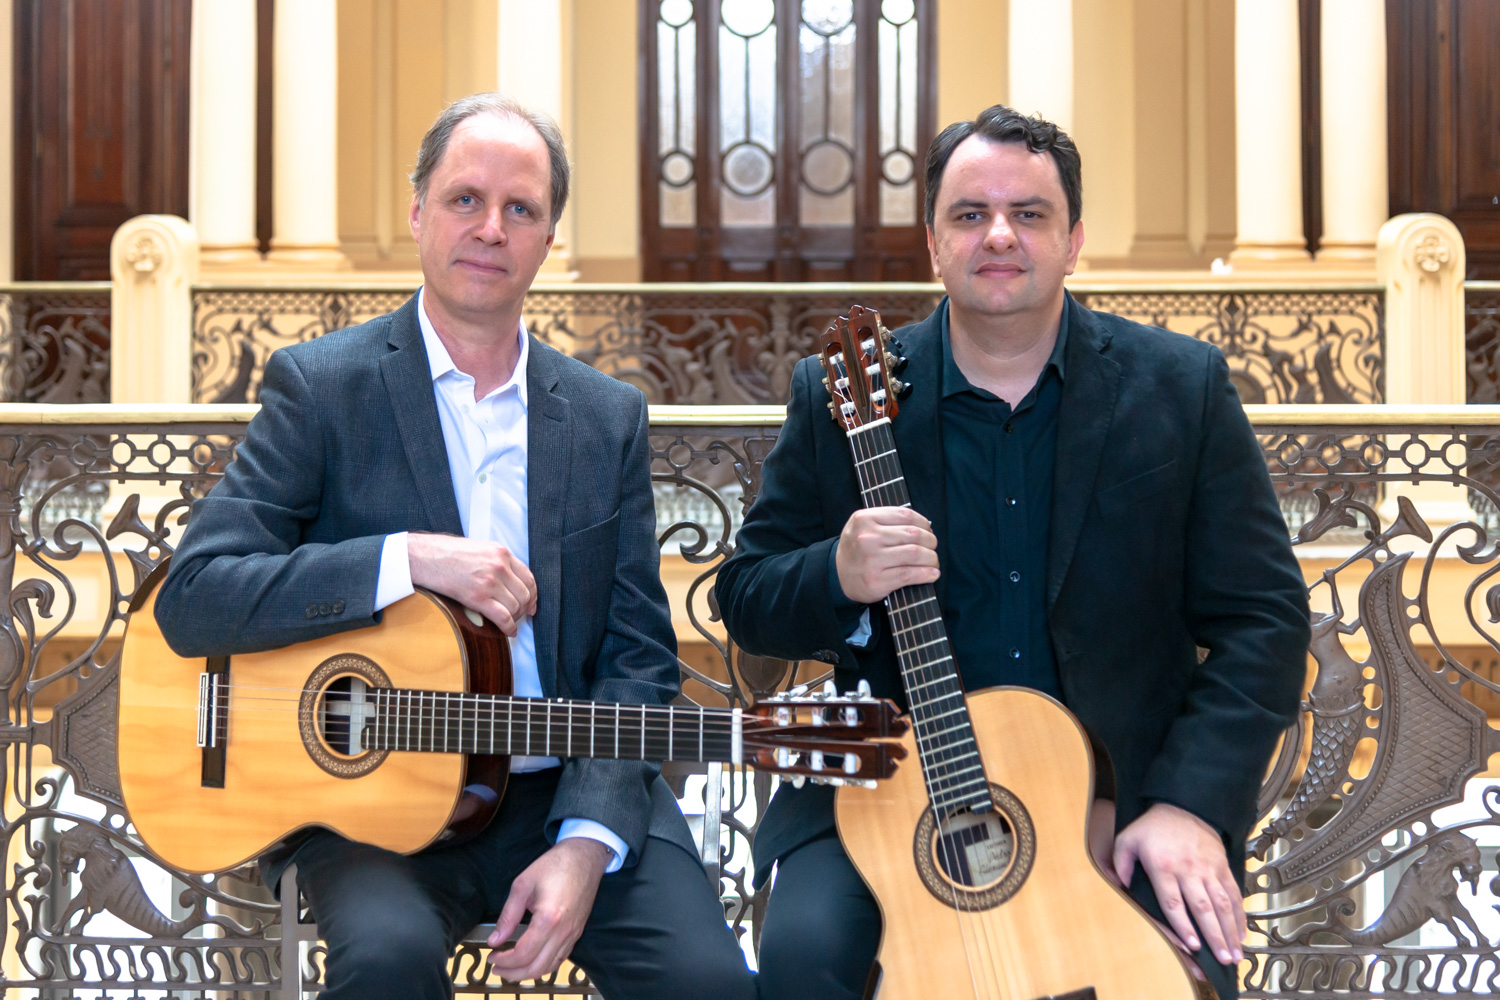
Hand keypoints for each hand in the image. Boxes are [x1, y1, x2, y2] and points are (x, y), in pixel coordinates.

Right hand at [407, 533, 537, 635]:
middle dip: (525, 608)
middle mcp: (500, 566)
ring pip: (516, 607)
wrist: (424, 556)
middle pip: (525, 593)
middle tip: (519, 615)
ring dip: (515, 618)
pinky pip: (503, 617)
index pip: (529, 577)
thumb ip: (497, 561)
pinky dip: (509, 627)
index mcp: (501, 553)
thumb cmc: (447, 553)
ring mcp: (490, 582)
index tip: (531, 603)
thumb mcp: (479, 548)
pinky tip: (509, 631)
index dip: (533, 594)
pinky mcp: (477, 597)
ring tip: (509, 622)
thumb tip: (509, 579)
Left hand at [487, 839, 612, 981]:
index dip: (504, 960)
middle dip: (513, 973)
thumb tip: (495, 939)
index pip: (523, 954)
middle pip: (536, 968)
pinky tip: (532, 958)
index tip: (491, 956)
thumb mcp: (523, 884)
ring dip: (528, 972)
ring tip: (511, 967)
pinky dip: (543, 965)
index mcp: (549, 919)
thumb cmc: (555, 865)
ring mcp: (573, 934)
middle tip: (496, 967)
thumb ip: (508, 915)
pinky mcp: (577, 932)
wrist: (585, 856)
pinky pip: (560, 958)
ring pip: (550, 967)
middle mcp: (563, 932)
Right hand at [834, 507, 938, 604]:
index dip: (924, 522)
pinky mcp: (878, 580)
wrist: (836, 575)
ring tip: (933, 561)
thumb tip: (925, 526)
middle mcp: (867, 538)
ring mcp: (872, 560)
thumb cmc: (856, 549)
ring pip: (915, 554)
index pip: (905, 515)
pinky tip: (932, 573)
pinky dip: (926, 574)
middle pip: (913, 535)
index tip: (928, 530)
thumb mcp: (862, 525)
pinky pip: (910, 574)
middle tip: (932, 547)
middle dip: (930, 541)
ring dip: (931, 558)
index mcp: (864, 519)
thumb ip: (887, 520)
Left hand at [1113, 802, 1245, 966]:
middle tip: (1223, 959)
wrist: (1182, 804)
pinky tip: (1241, 932)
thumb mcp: (1127, 839)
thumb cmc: (1152, 827)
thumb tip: (1121, 887)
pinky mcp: (1222, 865)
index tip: (1193, 946)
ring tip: (1236, 954)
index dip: (1183, 926)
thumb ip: (1121, 864)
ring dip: (1230, 930)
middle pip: (1203, 908)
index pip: (1174, 902)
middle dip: (1214, 936)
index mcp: (1163, 866)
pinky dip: (1239, 913)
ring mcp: (1208, 868)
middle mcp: (1189, 869)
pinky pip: (1233, 892)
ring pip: (1222, 903)